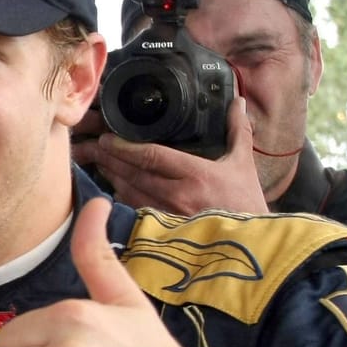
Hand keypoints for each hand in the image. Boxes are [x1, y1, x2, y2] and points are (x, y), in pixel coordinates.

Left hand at [85, 96, 268, 215]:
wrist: (251, 244)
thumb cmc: (245, 203)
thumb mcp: (243, 164)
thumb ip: (238, 131)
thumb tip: (237, 103)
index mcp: (195, 174)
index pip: (152, 156)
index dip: (125, 146)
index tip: (108, 138)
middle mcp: (177, 195)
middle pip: (134, 173)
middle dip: (112, 159)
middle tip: (96, 147)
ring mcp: (167, 215)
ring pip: (129, 193)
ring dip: (113, 177)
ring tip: (101, 163)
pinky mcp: (162, 231)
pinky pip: (134, 211)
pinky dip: (122, 199)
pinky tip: (114, 189)